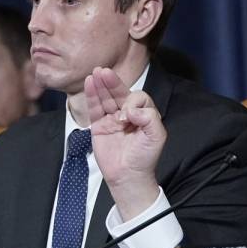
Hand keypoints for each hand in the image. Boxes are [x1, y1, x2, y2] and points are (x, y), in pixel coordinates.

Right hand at [85, 67, 166, 220]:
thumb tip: (130, 110)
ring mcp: (112, 119)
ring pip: (106, 98)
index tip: (128, 117)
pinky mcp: (99, 126)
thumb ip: (149, 118)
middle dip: (112, 82)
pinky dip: (92, 96)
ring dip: (100, 85)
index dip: (132, 102)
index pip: (137, 97)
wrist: (129, 176)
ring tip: (95, 73)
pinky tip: (89, 83)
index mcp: (143, 114)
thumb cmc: (145, 157)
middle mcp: (128, 114)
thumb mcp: (157, 136)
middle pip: (119, 93)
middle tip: (104, 71)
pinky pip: (95, 108)